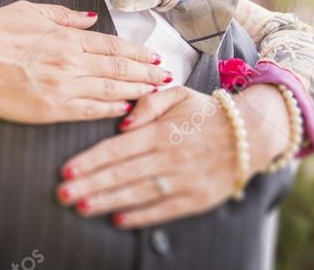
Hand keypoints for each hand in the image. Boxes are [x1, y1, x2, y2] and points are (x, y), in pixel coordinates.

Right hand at [0, 0, 168, 123]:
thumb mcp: (29, 11)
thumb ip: (64, 16)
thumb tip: (90, 19)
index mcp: (66, 37)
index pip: (113, 47)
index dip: (137, 54)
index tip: (153, 58)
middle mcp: (70, 62)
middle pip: (119, 70)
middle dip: (146, 74)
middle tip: (167, 78)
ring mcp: (62, 88)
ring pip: (110, 92)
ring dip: (136, 92)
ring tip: (156, 94)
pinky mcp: (49, 109)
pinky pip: (88, 111)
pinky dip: (110, 111)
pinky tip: (125, 111)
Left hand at [54, 84, 290, 226]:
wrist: (250, 134)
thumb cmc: (205, 112)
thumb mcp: (177, 94)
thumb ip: (148, 102)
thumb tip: (123, 123)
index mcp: (160, 131)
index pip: (117, 149)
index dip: (89, 160)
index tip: (67, 170)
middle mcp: (169, 157)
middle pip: (121, 173)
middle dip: (89, 185)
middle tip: (63, 194)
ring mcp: (183, 180)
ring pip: (138, 194)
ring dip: (108, 202)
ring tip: (82, 208)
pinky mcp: (197, 199)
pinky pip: (164, 210)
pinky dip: (141, 217)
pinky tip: (118, 220)